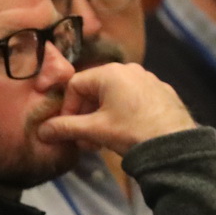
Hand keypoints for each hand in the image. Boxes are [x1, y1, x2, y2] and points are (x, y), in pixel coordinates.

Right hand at [35, 63, 193, 155]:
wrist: (174, 145)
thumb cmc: (131, 131)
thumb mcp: (94, 131)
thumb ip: (65, 128)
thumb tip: (41, 131)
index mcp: (110, 72)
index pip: (75, 85)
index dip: (67, 109)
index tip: (69, 130)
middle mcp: (129, 69)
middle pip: (95, 90)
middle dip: (85, 116)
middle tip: (85, 139)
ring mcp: (148, 79)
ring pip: (114, 96)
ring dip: (102, 117)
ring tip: (103, 140)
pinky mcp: (162, 91)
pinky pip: (133, 99)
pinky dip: (123, 114)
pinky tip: (126, 133)